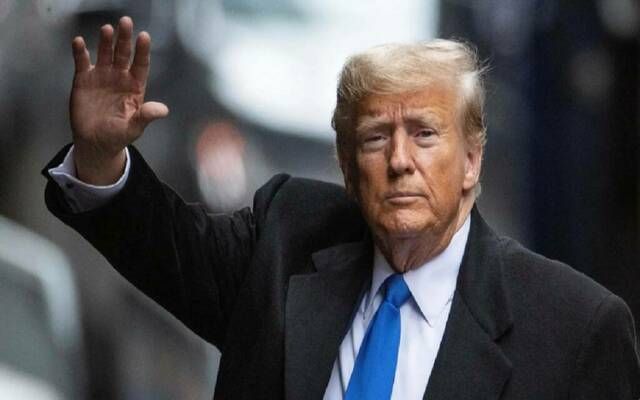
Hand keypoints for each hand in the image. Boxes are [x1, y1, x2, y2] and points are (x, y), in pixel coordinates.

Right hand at [70, 16, 168, 184]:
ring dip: (105, 41)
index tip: (144, 36)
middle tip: (126, 22)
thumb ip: (146, 116)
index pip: (140, 65)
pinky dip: (80, 52)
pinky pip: (82, 62)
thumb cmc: (118, 135)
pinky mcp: (84, 79)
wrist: (95, 142)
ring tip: (107, 29)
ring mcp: (102, 76)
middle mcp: (119, 77)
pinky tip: (79, 41)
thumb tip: (163, 110)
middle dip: (125, 39)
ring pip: (105, 54)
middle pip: (123, 54)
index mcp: (135, 87)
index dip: (142, 51)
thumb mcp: (134, 128)